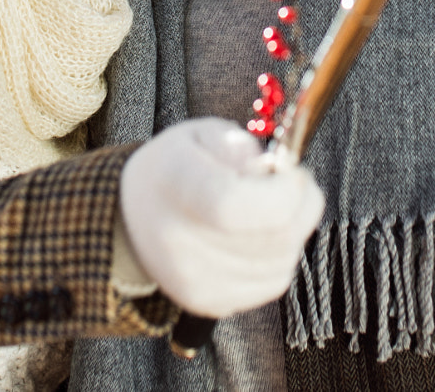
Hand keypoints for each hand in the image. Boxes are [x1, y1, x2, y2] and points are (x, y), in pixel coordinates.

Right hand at [117, 119, 323, 319]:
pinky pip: (273, 283)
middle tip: (296, 184)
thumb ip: (243, 148)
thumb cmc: (175, 169)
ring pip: (282, 261)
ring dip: (295, 231)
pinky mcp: (208, 301)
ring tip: (276, 208)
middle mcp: (178, 239)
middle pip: (271, 237)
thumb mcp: (203, 133)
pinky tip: (263, 234)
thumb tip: (277, 177)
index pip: (234, 205)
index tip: (293, 173)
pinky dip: (281, 256)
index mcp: (174, 182)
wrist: (130, 219)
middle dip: (303, 206)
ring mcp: (193, 278)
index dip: (283, 192)